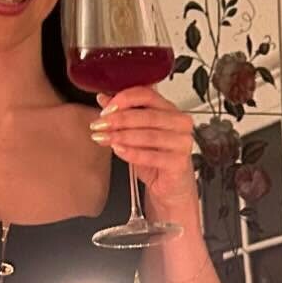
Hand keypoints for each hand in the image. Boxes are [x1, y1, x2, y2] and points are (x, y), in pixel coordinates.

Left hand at [89, 86, 197, 218]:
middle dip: (119, 119)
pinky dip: (132, 153)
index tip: (106, 109)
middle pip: (147, 115)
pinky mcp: (179, 162)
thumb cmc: (156, 159)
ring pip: (148, 135)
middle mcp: (179, 123)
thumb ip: (122, 115)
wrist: (170, 187)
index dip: (124, 99)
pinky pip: (152, 156)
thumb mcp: (136, 134)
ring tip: (105, 138)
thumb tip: (103, 99)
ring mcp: (182, 142)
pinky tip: (118, 150)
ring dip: (122, 136)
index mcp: (169, 109)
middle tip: (100, 124)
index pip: (147, 95)